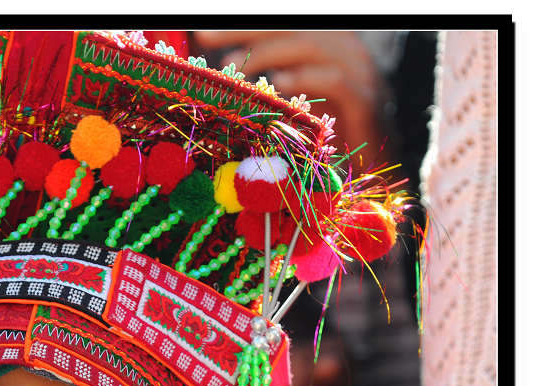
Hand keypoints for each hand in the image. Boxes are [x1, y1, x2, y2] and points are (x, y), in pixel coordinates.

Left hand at [191, 30, 388, 157]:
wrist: (380, 163)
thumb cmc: (331, 137)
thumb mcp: (296, 104)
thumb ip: (272, 86)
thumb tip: (230, 77)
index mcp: (324, 46)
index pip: (282, 25)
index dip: (243, 27)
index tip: (202, 37)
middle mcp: (342, 50)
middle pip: (290, 27)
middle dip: (245, 32)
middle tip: (205, 40)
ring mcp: (358, 72)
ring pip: (310, 46)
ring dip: (268, 54)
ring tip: (235, 68)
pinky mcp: (366, 100)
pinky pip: (336, 81)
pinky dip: (306, 79)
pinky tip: (279, 84)